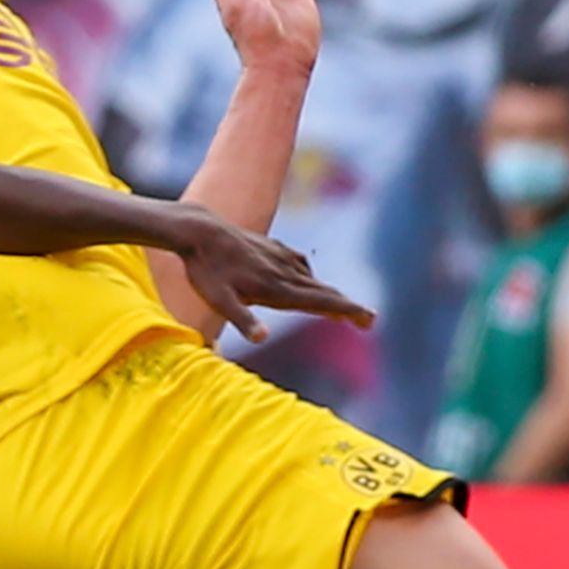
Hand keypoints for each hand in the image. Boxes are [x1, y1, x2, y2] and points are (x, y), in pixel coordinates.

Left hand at [166, 210, 371, 345]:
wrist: (198, 230)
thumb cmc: (205, 270)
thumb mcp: (219, 301)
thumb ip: (242, 320)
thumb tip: (262, 338)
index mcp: (276, 288)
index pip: (320, 301)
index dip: (346, 310)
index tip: (369, 319)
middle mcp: (283, 271)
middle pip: (323, 291)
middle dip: (347, 307)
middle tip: (369, 321)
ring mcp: (279, 257)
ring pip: (312, 279)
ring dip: (329, 294)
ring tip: (343, 308)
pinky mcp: (271, 247)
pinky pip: (299, 264)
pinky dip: (310, 276)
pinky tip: (308, 278)